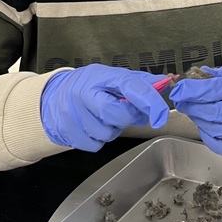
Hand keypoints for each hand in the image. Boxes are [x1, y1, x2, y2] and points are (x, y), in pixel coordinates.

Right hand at [40, 64, 170, 151]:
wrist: (54, 96)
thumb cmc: (90, 86)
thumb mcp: (114, 76)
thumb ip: (140, 82)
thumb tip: (166, 82)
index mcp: (101, 76)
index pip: (131, 87)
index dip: (150, 101)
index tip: (161, 115)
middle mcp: (85, 94)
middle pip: (119, 115)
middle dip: (129, 117)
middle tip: (124, 110)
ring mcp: (74, 114)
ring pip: (108, 133)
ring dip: (114, 128)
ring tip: (105, 116)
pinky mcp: (68, 133)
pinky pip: (96, 144)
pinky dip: (100, 138)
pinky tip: (94, 125)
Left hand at [169, 65, 221, 154]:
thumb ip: (213, 76)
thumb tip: (193, 78)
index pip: (219, 89)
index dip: (196, 90)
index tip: (180, 89)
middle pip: (219, 112)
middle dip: (195, 107)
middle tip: (181, 101)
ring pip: (219, 130)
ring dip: (200, 121)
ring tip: (193, 111)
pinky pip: (221, 145)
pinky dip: (207, 136)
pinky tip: (204, 125)